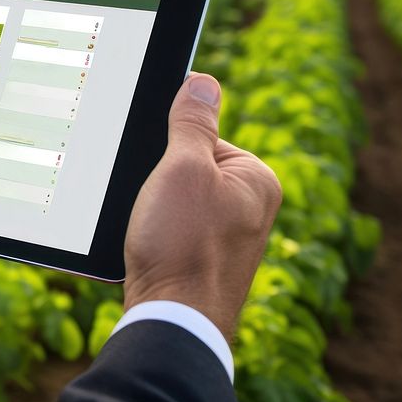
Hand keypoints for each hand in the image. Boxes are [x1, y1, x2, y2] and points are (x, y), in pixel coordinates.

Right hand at [123, 73, 281, 341]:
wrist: (171, 319)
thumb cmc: (183, 243)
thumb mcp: (183, 167)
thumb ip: (192, 122)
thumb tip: (203, 82)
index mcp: (255, 180)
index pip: (204, 135)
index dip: (170, 144)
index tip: (155, 163)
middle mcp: (248, 208)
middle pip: (187, 164)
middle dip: (160, 175)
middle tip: (151, 197)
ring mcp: (225, 235)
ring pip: (174, 195)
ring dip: (152, 202)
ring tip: (149, 223)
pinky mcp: (200, 258)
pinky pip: (171, 223)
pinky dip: (152, 225)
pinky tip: (146, 239)